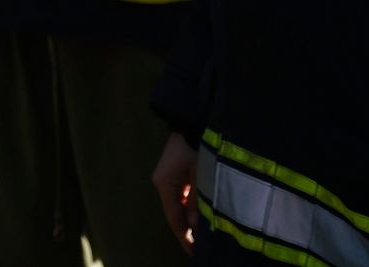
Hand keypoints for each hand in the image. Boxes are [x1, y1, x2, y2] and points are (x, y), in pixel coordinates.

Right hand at [152, 131, 198, 252]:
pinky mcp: (177, 168)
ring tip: (206, 230)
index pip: (174, 219)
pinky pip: (184, 192)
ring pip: (181, 202)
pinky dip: (194, 203)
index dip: (185, 237)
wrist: (194, 116)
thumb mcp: (201, 175)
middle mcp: (163, 181)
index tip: (195, 252)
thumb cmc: (198, 145)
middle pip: (176, 212)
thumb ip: (198, 202)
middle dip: (190, 228)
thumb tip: (196, 226)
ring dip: (193, 215)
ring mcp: (169, 174)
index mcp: (164, 184)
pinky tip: (204, 210)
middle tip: (202, 245)